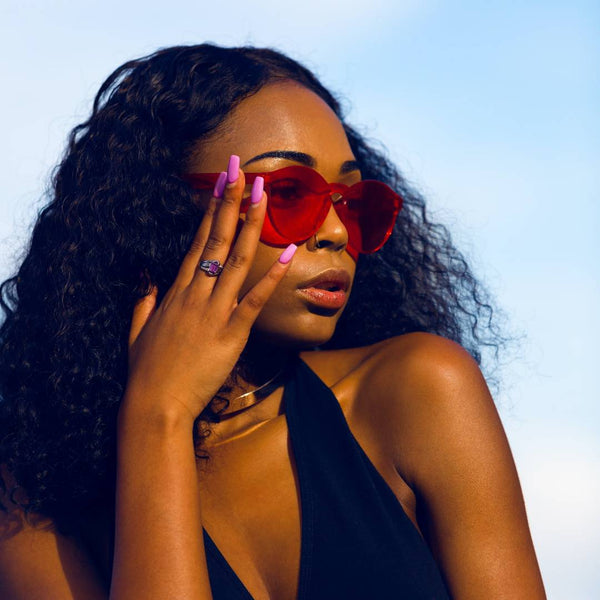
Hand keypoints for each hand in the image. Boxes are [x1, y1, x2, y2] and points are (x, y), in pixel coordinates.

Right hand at [122, 156, 296, 424]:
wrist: (154, 405)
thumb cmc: (145, 371)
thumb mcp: (136, 330)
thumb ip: (144, 301)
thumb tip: (147, 279)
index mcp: (175, 292)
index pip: (197, 242)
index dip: (211, 211)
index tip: (220, 184)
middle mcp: (195, 294)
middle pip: (217, 240)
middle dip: (230, 202)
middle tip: (242, 170)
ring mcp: (214, 312)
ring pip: (237, 261)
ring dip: (252, 226)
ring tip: (264, 197)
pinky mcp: (231, 333)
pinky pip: (255, 300)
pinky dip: (272, 276)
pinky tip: (288, 252)